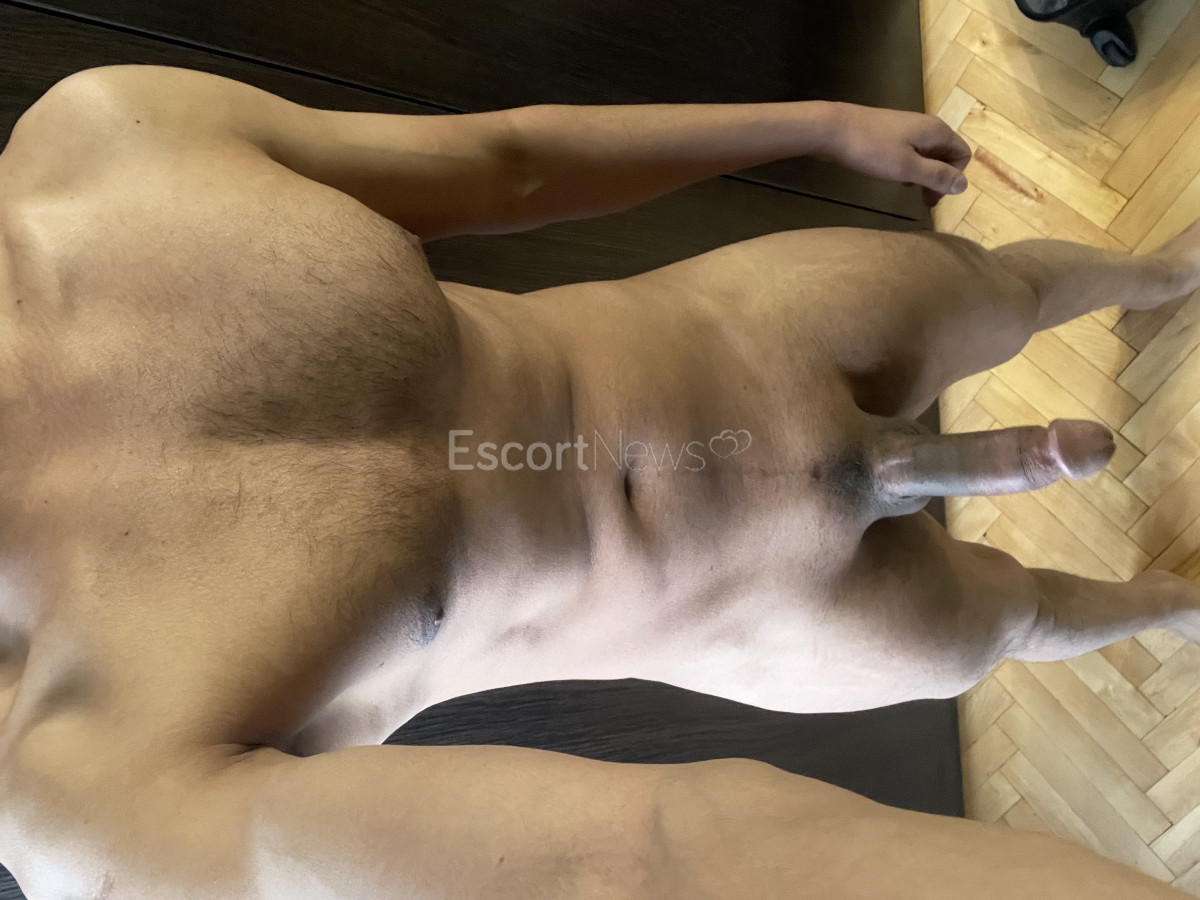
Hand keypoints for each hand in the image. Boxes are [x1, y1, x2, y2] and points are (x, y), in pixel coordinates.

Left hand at [820, 103, 971, 206]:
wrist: (832, 129)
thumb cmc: (871, 149)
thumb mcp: (906, 167)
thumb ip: (936, 175)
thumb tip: (963, 185)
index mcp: (936, 130)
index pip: (962, 154)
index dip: (954, 177)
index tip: (934, 196)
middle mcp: (926, 126)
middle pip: (946, 154)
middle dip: (940, 178)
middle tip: (925, 202)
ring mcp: (907, 128)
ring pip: (928, 154)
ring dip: (925, 175)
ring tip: (912, 193)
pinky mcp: (890, 134)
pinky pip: (911, 152)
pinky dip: (910, 167)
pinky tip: (897, 178)